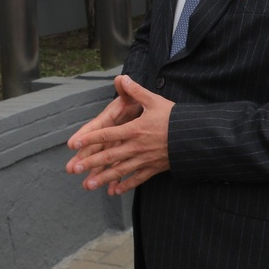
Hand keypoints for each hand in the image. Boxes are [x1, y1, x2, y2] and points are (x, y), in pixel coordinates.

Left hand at [66, 75, 173, 195]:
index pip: (107, 135)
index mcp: (134, 130)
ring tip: (88, 185)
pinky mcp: (154, 168)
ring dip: (103, 178)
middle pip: (109, 156)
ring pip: (120, 171)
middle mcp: (136, 147)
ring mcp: (144, 160)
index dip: (90, 139)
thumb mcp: (154, 101)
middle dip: (90, 163)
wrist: (195, 137)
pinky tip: (113, 191)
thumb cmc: (174, 117)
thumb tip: (122, 78)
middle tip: (74, 169)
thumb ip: (136, 91)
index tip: (74, 144)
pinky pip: (137, 179)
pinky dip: (125, 185)